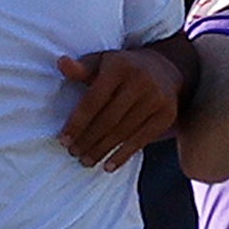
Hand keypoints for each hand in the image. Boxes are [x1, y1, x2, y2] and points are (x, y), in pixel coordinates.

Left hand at [57, 47, 181, 170]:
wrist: (165, 69)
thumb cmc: (123, 69)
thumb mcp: (103, 62)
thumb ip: (82, 68)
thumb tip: (62, 63)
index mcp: (120, 66)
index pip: (94, 100)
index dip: (77, 122)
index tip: (63, 140)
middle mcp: (140, 81)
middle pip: (108, 119)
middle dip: (88, 139)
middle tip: (73, 153)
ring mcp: (156, 99)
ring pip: (123, 132)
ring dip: (102, 150)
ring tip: (86, 161)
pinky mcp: (166, 115)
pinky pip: (140, 140)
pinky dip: (122, 155)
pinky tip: (108, 166)